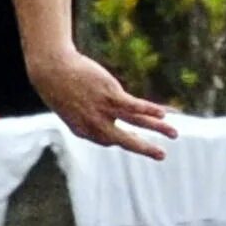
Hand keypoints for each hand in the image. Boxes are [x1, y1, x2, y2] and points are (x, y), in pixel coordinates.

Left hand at [28, 44, 176, 159]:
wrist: (51, 70)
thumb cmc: (59, 87)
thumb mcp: (70, 107)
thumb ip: (86, 116)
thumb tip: (100, 117)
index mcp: (84, 131)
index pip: (109, 139)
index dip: (123, 138)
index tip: (135, 137)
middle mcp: (95, 125)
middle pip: (124, 140)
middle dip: (144, 148)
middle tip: (162, 156)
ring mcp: (103, 110)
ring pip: (135, 122)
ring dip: (157, 128)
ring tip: (174, 134)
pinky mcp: (110, 95)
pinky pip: (134, 106)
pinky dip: (150, 110)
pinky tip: (164, 113)